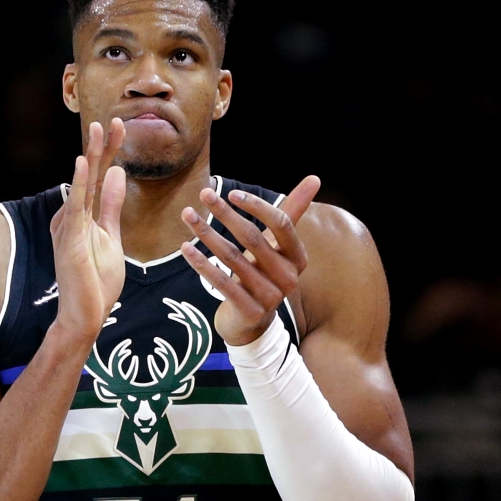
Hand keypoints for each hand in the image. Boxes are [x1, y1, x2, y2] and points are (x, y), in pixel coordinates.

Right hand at [50, 119, 127, 345]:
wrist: (87, 316)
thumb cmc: (96, 283)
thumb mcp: (111, 237)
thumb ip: (111, 206)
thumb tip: (117, 174)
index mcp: (81, 215)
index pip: (99, 177)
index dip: (110, 151)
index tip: (122, 127)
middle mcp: (71, 216)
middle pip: (90, 175)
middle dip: (102, 146)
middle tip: (113, 119)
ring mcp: (68, 227)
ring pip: (83, 184)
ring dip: (91, 155)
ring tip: (97, 129)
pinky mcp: (69, 239)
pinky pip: (76, 206)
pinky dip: (80, 183)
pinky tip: (84, 162)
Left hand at [180, 175, 320, 345]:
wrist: (252, 322)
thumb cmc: (264, 273)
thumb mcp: (278, 245)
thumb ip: (292, 212)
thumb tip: (315, 177)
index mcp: (298, 258)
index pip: (281, 224)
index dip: (257, 206)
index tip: (231, 193)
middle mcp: (289, 278)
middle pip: (253, 238)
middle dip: (225, 213)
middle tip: (204, 194)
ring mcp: (270, 297)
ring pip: (233, 258)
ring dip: (207, 233)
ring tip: (188, 215)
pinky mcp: (249, 311)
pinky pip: (222, 282)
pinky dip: (202, 264)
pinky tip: (185, 248)